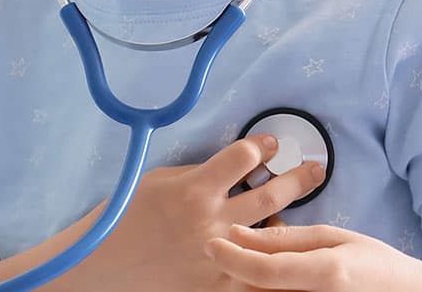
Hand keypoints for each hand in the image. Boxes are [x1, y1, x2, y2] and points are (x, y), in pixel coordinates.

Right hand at [56, 134, 324, 291]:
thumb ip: (198, 174)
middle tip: (316, 168)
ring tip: (304, 209)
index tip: (272, 144)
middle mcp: (211, 222)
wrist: (105, 266)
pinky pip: (256, 271)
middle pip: (271, 195)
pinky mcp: (216, 286)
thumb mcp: (159, 181)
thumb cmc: (126, 217)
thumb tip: (234, 165)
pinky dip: (272, 258)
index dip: (263, 146)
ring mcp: (217, 257)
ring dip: (293, 218)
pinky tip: (284, 251)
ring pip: (272, 235)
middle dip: (299, 178)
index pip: (244, 157)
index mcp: (194, 190)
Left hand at [204, 223, 421, 291]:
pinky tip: (263, 280)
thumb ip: (285, 239)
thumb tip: (238, 233)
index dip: (231, 257)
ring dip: (243, 285)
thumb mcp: (333, 239)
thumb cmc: (372, 264)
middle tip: (222, 253)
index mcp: (325, 274)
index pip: (262, 270)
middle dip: (232, 274)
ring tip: (242, 267)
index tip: (211, 243)